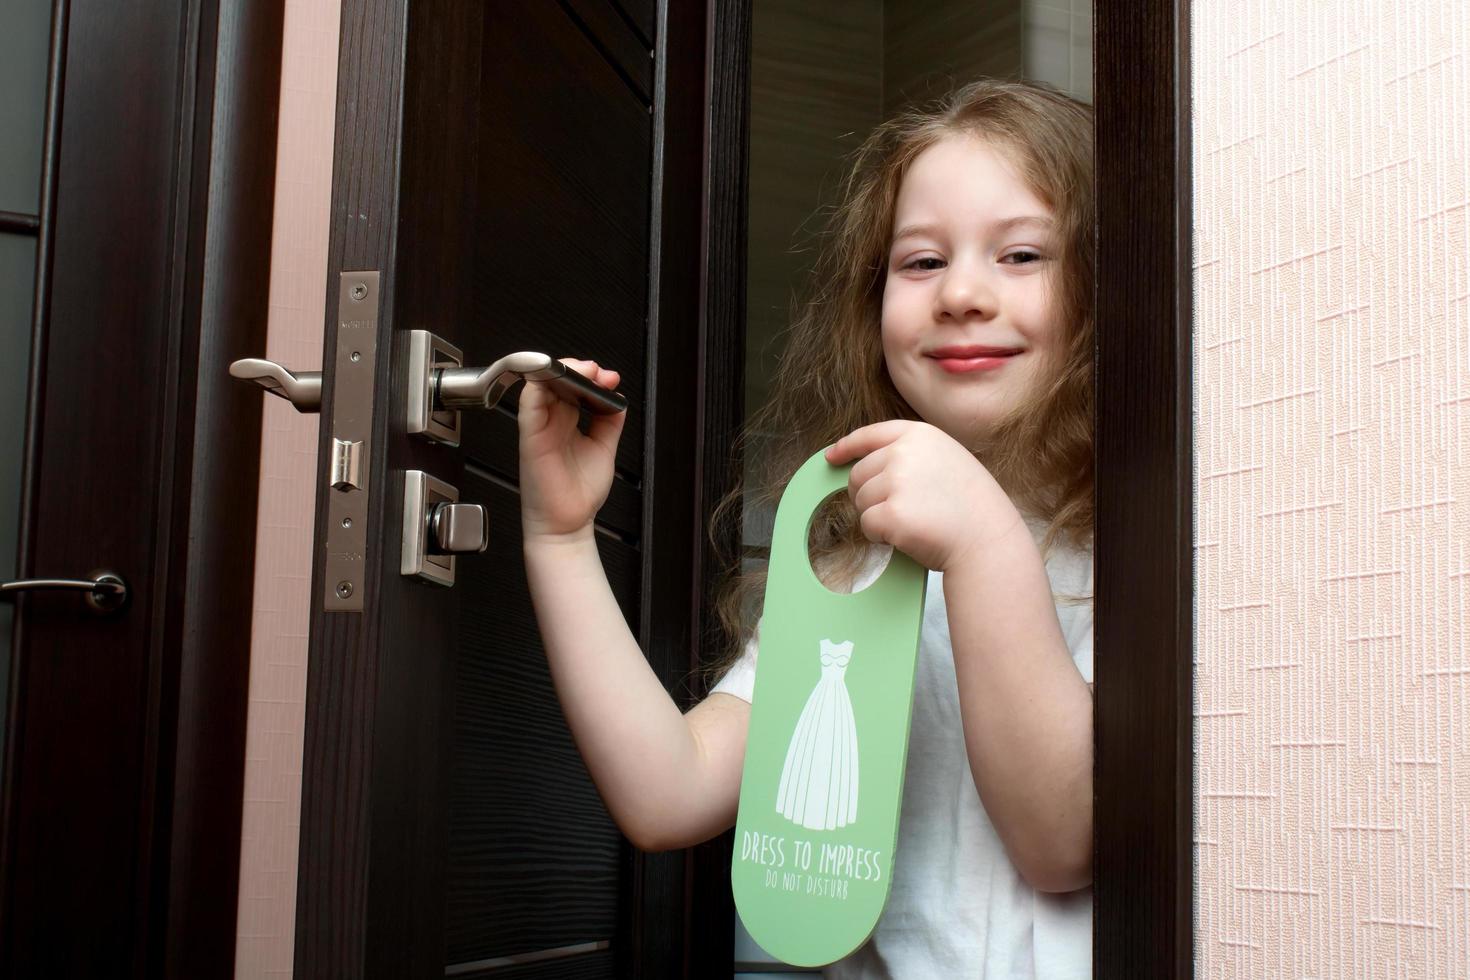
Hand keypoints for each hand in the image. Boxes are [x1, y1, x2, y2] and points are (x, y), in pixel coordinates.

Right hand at [518, 358, 625, 541]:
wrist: (568, 524)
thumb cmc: (579, 492)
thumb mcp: (604, 447)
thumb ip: (610, 420)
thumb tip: (617, 396)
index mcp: (565, 420)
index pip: (570, 383)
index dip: (589, 374)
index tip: (609, 378)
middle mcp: (550, 419)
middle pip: (555, 377)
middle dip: (579, 367)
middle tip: (599, 373)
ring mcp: (539, 426)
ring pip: (540, 383)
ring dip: (562, 370)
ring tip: (587, 372)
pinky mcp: (531, 436)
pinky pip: (529, 404)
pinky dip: (539, 385)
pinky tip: (557, 379)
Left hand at [824, 420, 1025, 571]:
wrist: (987, 539)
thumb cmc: (970, 506)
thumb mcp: (947, 459)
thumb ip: (911, 454)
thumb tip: (871, 464)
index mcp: (919, 435)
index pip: (870, 434)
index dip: (847, 446)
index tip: (832, 456)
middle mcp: (904, 452)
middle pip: (858, 473)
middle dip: (869, 494)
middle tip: (898, 509)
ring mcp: (896, 481)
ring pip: (860, 500)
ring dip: (876, 515)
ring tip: (911, 521)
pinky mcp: (890, 512)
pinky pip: (866, 524)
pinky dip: (879, 536)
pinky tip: (907, 535)